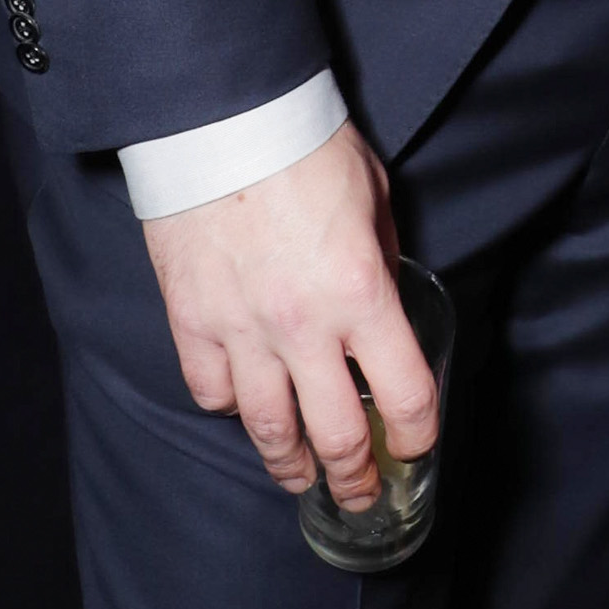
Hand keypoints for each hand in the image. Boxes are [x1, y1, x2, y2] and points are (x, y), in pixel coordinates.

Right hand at [142, 120, 438, 511]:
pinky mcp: (192, 322)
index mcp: (361, 291)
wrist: (221, 116)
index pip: (404, 394)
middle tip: (361, 492)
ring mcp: (242, 330)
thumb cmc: (306, 144)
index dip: (416, 434)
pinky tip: (245, 405)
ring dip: (292, 465)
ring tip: (302, 477)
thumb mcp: (373, 194)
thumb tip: (384, 300)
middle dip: (355, 476)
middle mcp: (304, 325)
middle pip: (336, 436)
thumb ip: (383, 258)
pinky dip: (230, 406)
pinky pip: (213, 391)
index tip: (415, 446)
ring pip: (269, 430)